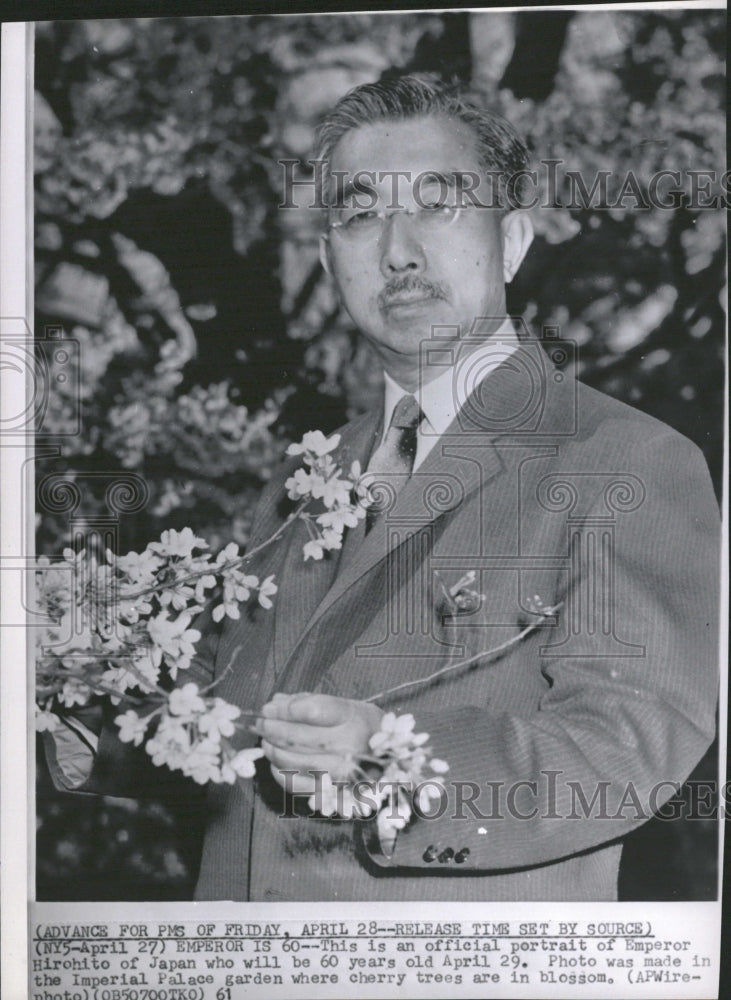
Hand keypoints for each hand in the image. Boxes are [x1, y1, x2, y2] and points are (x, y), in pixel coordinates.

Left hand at [258, 692, 382, 794]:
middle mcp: (349, 747)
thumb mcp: (343, 705)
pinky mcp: (330, 792)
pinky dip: (278, 771)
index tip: (270, 707)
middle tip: (261, 722)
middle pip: (297, 735)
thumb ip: (308, 702)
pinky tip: (275, 761)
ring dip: (272, 748)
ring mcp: (339, 773)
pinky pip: (294, 783)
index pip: (312, 711)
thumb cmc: (360, 726)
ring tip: (266, 740)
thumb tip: (275, 704)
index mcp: (353, 719)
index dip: (285, 709)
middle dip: (271, 727)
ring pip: (291, 760)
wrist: (388, 759)